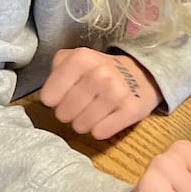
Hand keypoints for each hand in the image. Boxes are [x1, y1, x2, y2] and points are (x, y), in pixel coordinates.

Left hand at [41, 48, 160, 138]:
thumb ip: (56, 69)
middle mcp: (99, 74)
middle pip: (63, 114)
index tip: (66, 94)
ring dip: (84, 123)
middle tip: (81, 105)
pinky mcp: (131, 110)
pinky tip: (107, 118)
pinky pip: (100, 133)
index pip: (48, 97)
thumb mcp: (76, 58)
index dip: (55, 99)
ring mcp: (116, 93)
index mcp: (81, 58)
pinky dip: (101, 129)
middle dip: (70, 113)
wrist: (142, 74)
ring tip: (94, 111)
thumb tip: (48, 94)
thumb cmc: (101, 70)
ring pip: (80, 126)